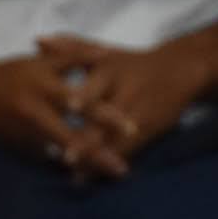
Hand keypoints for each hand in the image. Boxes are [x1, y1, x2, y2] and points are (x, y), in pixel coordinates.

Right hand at [0, 54, 130, 179]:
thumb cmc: (10, 74)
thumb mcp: (41, 62)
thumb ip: (75, 57)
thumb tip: (107, 53)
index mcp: (45, 88)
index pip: (80, 103)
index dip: (105, 117)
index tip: (132, 128)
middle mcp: (37, 113)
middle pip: (72, 137)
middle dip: (98, 154)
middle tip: (122, 169)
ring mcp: (26, 134)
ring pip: (59, 153)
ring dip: (85, 165)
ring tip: (108, 175)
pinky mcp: (18, 147)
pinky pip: (45, 159)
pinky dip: (64, 166)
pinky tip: (82, 175)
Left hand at [35, 34, 211, 161]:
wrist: (180, 69)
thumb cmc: (132, 63)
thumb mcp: (104, 52)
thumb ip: (70, 48)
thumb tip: (37, 40)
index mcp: (110, 70)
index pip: (97, 84)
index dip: (85, 96)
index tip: (69, 106)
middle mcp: (125, 91)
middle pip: (106, 117)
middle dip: (88, 137)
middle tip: (67, 156)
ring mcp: (139, 113)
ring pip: (116, 138)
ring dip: (96, 157)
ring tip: (75, 174)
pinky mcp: (149, 128)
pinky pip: (128, 149)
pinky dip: (110, 162)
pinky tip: (93, 177)